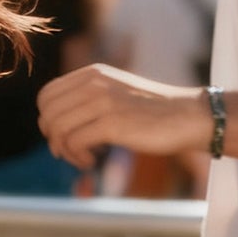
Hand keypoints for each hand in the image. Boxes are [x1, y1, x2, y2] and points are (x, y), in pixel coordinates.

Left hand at [38, 64, 209, 170]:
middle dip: (52, 136)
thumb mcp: (115, 92)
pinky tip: (91, 161)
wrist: (190, 117)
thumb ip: (87, 99)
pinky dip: (77, 156)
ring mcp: (102, 102)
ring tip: (82, 159)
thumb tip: (53, 124)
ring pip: (57, 127)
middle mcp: (93, 84)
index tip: (60, 135)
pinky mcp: (113, 123)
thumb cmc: (152, 111)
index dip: (47, 118)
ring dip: (64, 150)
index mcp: (91, 75)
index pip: (47, 94)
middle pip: (47, 112)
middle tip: (67, 151)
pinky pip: (74, 141)